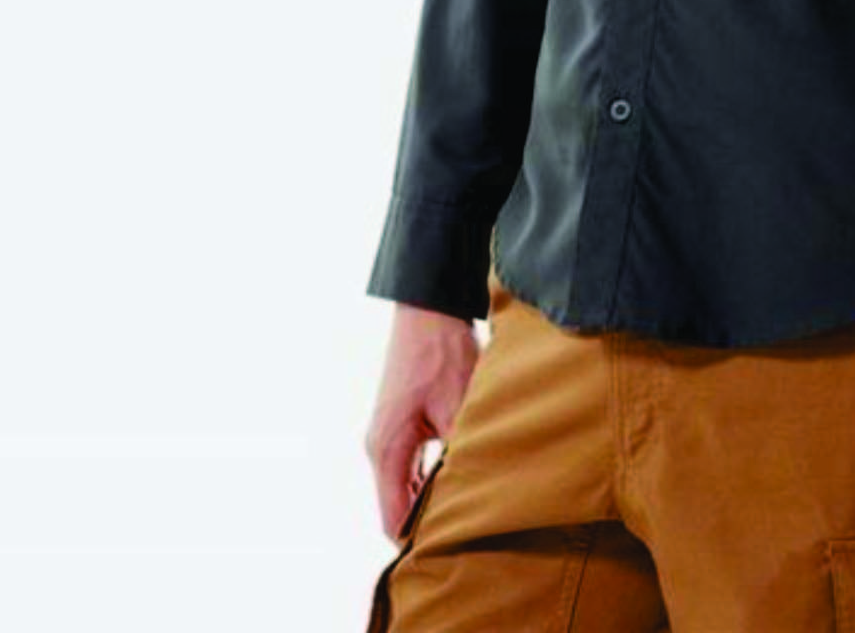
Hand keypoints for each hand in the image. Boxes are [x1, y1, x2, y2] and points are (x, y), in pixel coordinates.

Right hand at [365, 303, 479, 543]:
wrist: (428, 307)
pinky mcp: (399, 424)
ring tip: (468, 506)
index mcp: (387, 449)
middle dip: (428, 521)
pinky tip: (460, 477)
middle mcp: (380, 448)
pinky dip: (430, 478)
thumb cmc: (441, 353)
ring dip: (431, 498)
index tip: (450, 548)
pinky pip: (410, 467)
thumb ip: (461, 451)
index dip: (419, 539)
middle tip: (468, 529)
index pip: (394, 517)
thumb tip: (474, 489)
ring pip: (406, 487)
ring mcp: (387, 436)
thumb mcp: (458, 405)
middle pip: (399, 506)